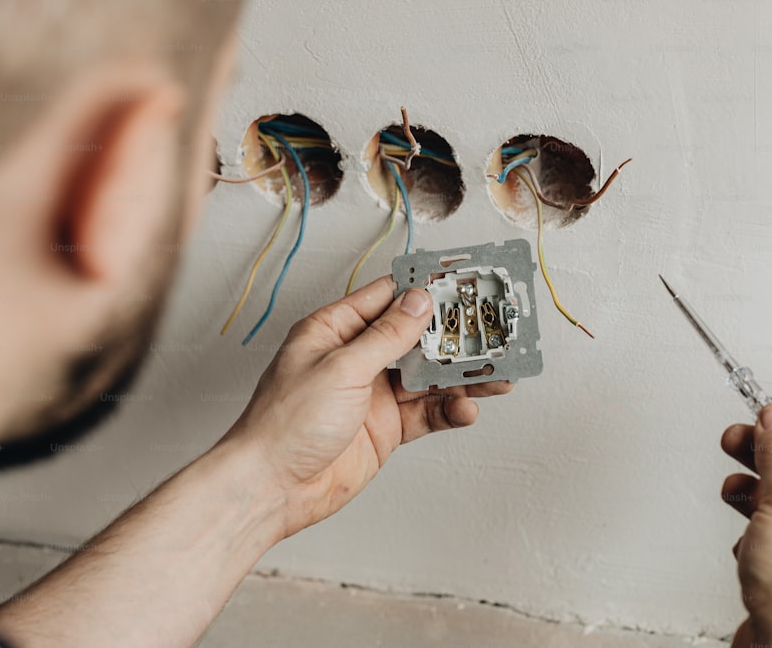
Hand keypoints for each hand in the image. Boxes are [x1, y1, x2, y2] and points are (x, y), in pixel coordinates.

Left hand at [221, 276, 513, 537]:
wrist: (272, 488)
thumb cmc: (286, 423)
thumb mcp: (341, 368)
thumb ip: (386, 336)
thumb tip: (420, 301)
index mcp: (335, 330)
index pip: (388, 298)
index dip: (425, 290)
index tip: (463, 284)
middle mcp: (356, 358)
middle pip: (416, 338)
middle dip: (454, 336)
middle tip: (493, 332)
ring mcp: (373, 394)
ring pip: (428, 377)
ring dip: (462, 376)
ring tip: (498, 374)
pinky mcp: (386, 427)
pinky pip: (427, 413)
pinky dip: (450, 410)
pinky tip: (467, 409)